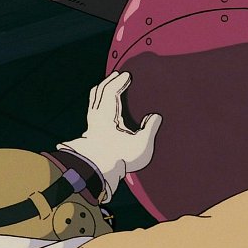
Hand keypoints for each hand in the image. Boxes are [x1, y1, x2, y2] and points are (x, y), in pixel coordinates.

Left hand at [58, 71, 162, 202]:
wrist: (97, 173)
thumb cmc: (120, 158)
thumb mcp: (141, 145)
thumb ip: (150, 129)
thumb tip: (156, 116)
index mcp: (107, 116)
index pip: (111, 92)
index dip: (119, 81)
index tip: (127, 75)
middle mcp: (97, 117)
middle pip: (99, 92)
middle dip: (109, 82)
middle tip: (118, 75)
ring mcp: (92, 124)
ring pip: (94, 101)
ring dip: (102, 90)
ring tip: (109, 85)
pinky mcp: (91, 132)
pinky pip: (93, 109)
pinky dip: (98, 100)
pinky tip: (104, 106)